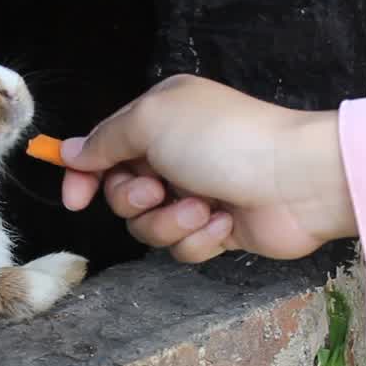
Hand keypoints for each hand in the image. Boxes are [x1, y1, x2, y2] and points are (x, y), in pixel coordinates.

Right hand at [60, 74, 355, 261]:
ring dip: (170, 222)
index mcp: (160, 117)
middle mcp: (176, 153)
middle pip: (121, 193)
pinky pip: (184, 248)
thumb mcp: (151, 122)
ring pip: (149, 226)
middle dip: (134, 200)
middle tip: (158, 191)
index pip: (104, 148)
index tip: (75, 199)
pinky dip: (200, 239)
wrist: (296, 181)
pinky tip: (223, 223)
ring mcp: (197, 192)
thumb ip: (105, 139)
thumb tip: (69, 151)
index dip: (84, 175)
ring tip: (202, 208)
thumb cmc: (226, 140)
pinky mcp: (217, 229)